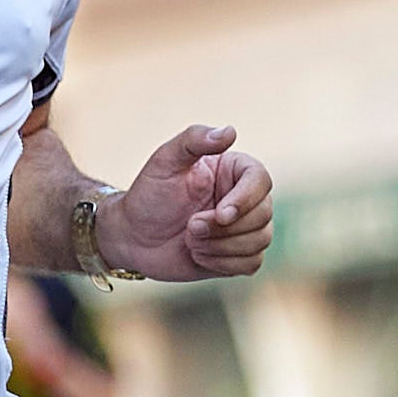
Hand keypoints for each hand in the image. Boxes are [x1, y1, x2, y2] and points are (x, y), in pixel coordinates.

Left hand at [99, 128, 274, 281]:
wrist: (134, 236)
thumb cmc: (149, 195)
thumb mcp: (164, 161)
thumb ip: (194, 140)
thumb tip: (229, 132)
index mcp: (235, 170)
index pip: (261, 180)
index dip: (245, 200)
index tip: (220, 213)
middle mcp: (246, 197)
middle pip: (263, 214)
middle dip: (223, 228)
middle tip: (189, 226)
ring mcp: (245, 227)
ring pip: (260, 240)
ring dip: (220, 246)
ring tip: (190, 238)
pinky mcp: (239, 254)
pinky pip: (250, 264)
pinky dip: (221, 262)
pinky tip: (198, 254)